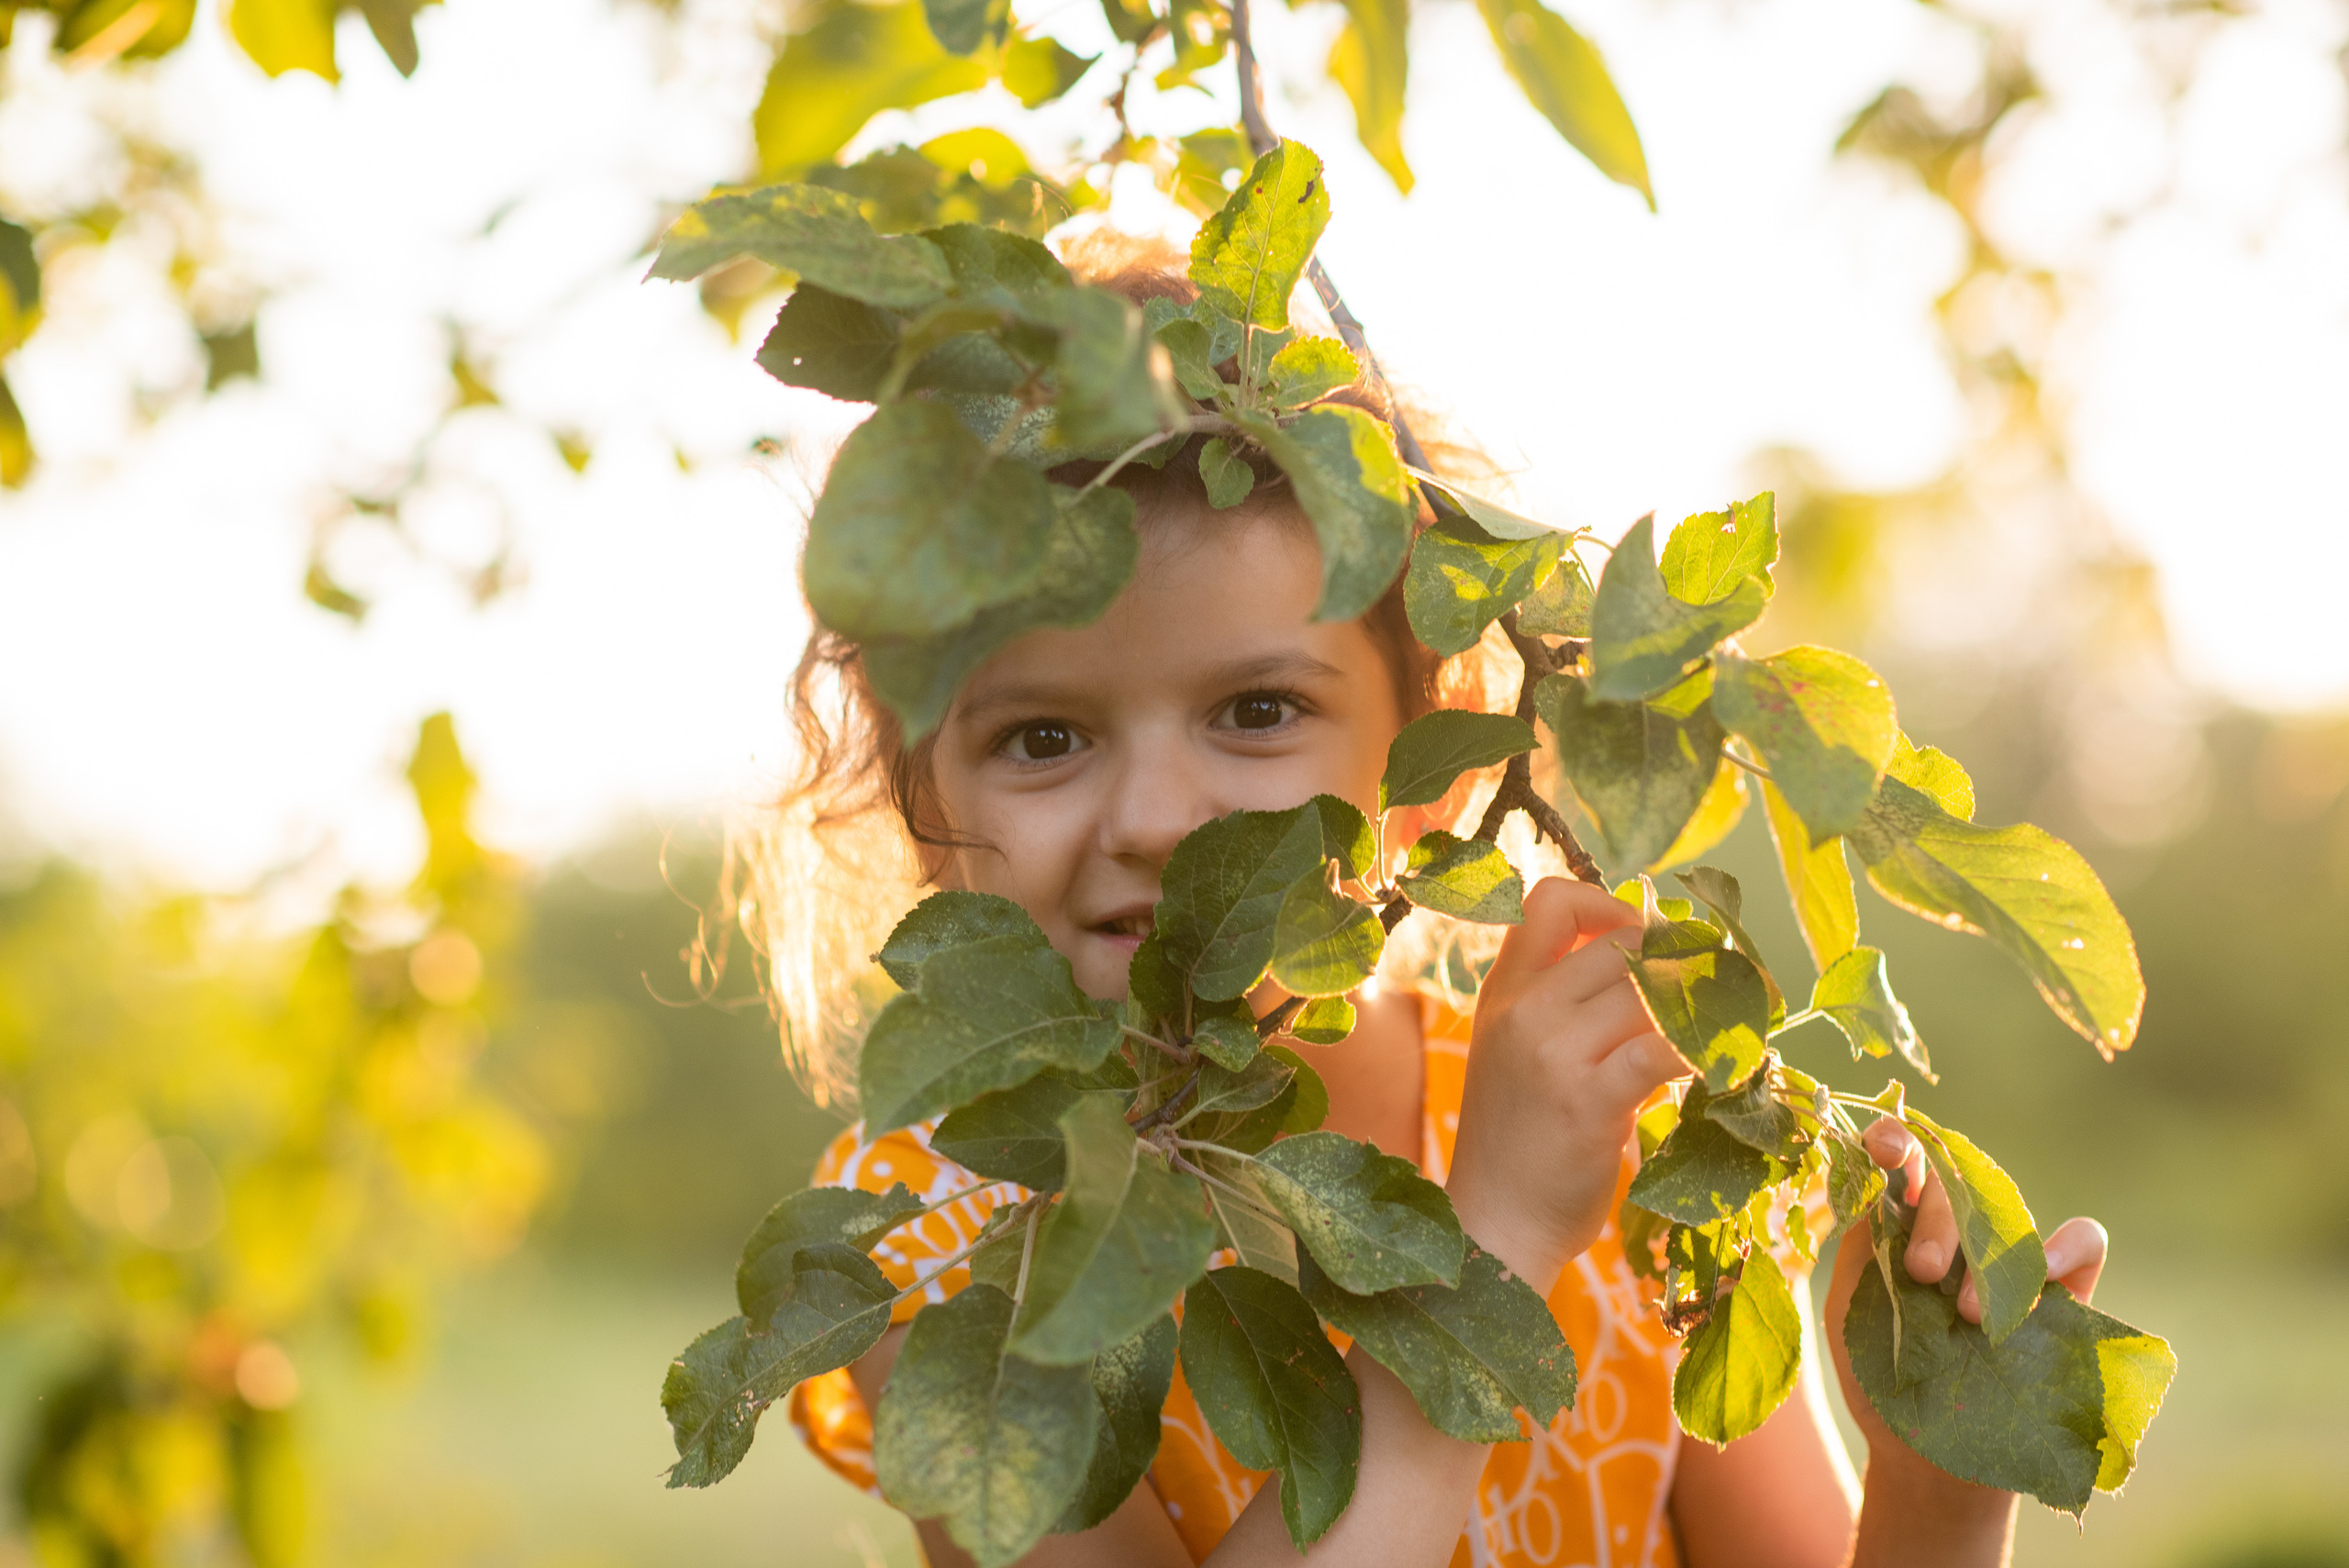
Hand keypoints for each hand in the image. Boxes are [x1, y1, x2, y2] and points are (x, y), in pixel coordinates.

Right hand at [1445, 877, 1688, 1286]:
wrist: (1494, 1225)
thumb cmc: (1518, 1144)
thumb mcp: (1516, 1053)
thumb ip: (1561, 1004)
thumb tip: (1650, 960)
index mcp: (1504, 992)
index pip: (1550, 901)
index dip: (1609, 904)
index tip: (1645, 938)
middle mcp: (1525, 1010)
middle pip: (1623, 946)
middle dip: (1682, 963)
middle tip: (1720, 992)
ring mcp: (1554, 1052)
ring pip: (1652, 992)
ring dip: (1704, 1008)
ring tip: (1728, 1030)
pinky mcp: (1591, 1100)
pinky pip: (1666, 1048)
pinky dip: (1704, 1050)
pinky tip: (1718, 1069)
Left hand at [1822, 1119, 2108, 1492]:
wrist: (1925, 1461)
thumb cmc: (1879, 1379)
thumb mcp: (1850, 1310)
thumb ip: (1861, 1246)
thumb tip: (1877, 1184)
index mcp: (1901, 1225)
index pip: (1904, 1163)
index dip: (1895, 1141)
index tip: (1888, 1147)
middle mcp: (1959, 1233)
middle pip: (1954, 1185)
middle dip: (1935, 1221)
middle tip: (1920, 1271)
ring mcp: (2010, 1260)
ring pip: (2009, 1212)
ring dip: (1987, 1250)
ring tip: (1965, 1312)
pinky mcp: (2063, 1293)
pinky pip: (2083, 1242)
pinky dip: (2063, 1247)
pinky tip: (2038, 1281)